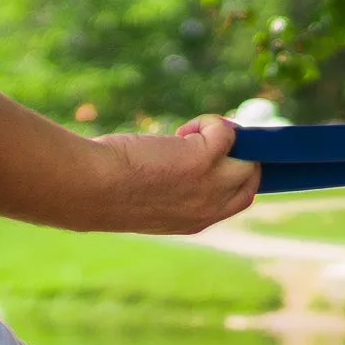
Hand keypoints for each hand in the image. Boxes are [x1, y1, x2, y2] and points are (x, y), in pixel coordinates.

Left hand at [94, 115, 259, 232]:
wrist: (92, 189)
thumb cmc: (105, 191)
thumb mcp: (147, 200)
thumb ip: (169, 190)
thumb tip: (175, 155)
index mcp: (196, 222)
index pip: (239, 201)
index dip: (236, 177)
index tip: (224, 159)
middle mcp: (210, 208)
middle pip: (251, 178)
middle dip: (239, 156)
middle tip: (209, 141)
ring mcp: (211, 184)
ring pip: (247, 157)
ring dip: (225, 138)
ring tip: (189, 135)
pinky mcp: (204, 158)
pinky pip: (227, 131)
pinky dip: (208, 122)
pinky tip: (180, 129)